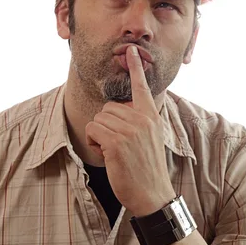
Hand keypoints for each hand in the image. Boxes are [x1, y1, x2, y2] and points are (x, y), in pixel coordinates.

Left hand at [85, 45, 175, 216]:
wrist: (152, 194)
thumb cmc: (147, 168)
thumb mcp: (150, 138)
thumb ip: (138, 120)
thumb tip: (118, 110)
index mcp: (151, 115)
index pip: (142, 87)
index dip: (136, 67)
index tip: (131, 50)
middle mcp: (142, 119)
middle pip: (108, 107)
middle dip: (106, 126)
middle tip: (119, 145)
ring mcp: (130, 130)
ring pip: (98, 118)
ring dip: (99, 136)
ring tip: (115, 152)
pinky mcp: (117, 142)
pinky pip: (93, 129)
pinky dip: (94, 143)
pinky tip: (107, 156)